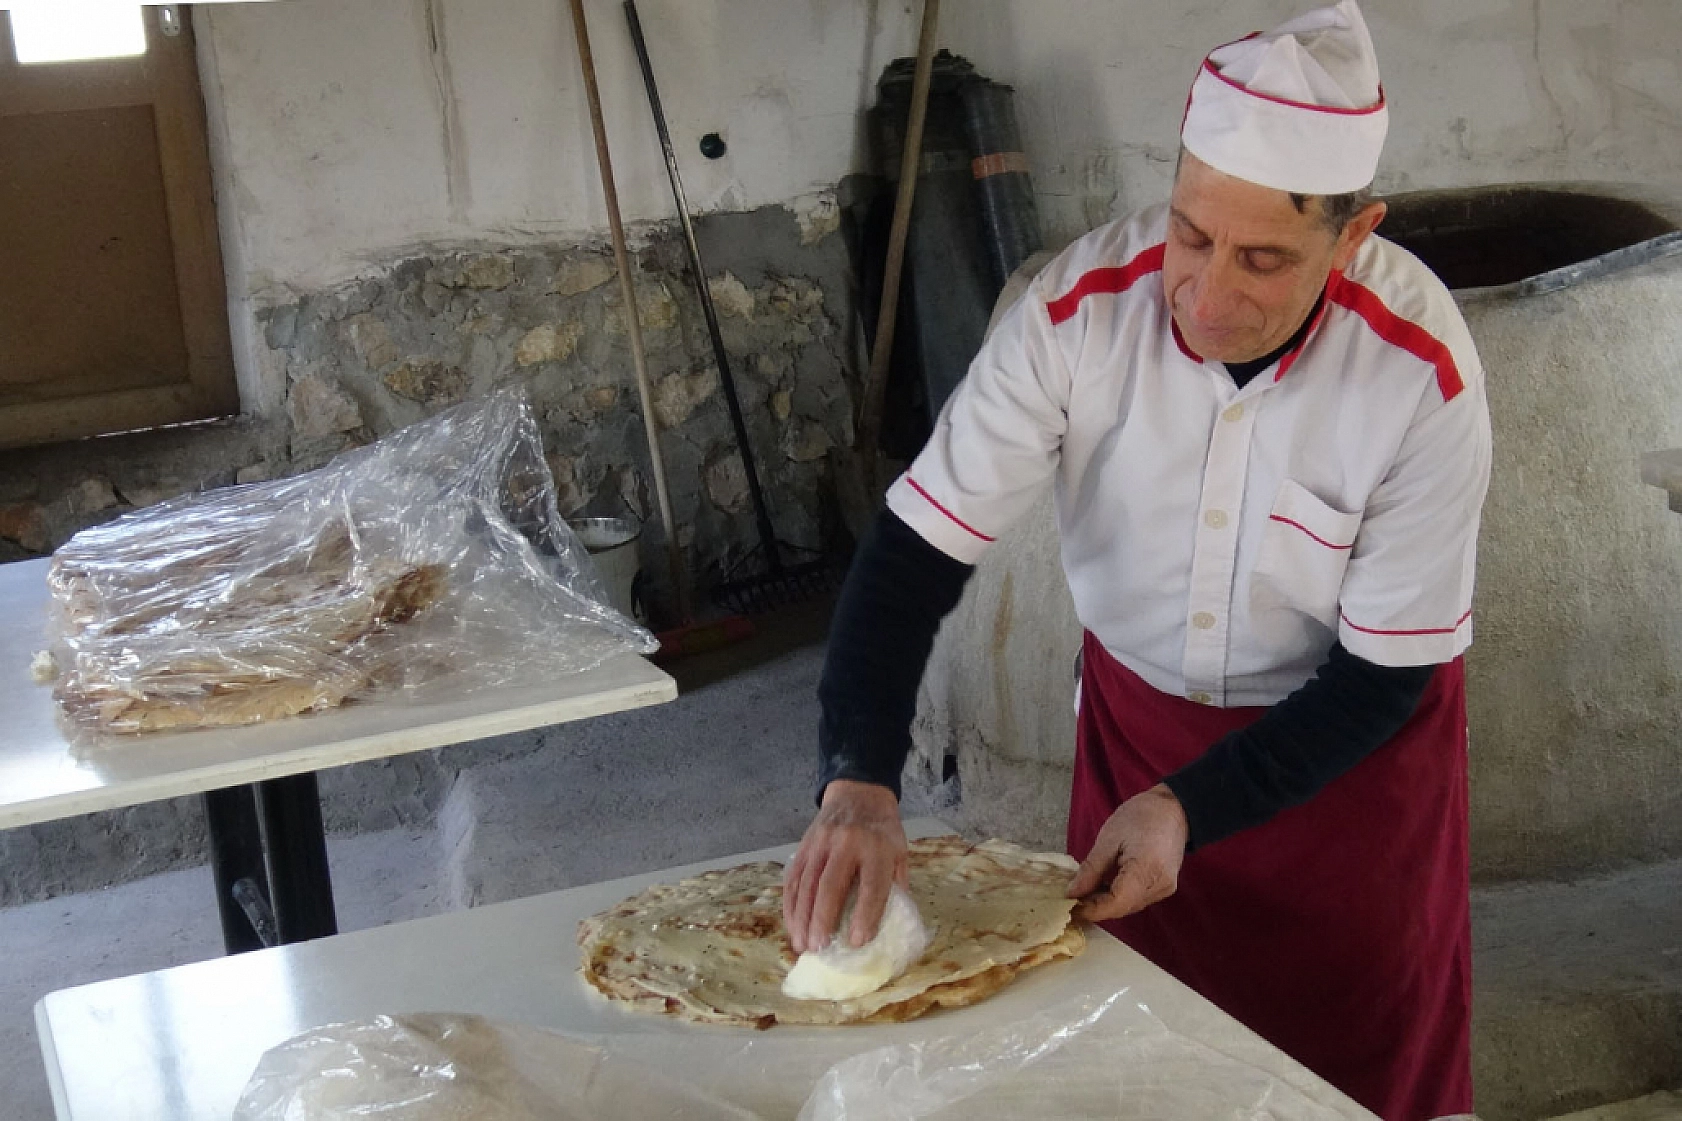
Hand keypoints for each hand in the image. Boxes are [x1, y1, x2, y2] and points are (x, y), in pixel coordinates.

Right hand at [782, 780, 907, 952]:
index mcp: (877, 847)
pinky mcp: (804, 845)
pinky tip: (793, 925)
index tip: (858, 942)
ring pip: (806, 884)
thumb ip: (895, 885)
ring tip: (802, 945)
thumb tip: (887, 926)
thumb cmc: (882, 830)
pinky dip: (791, 905)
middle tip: (818, 948)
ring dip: (802, 917)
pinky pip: (793, 878)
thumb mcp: (899, 852)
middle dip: (822, 920)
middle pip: (831, 885)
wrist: (859, 793)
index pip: (872, 885)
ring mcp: (821, 843)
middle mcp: (846, 843)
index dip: (866, 915)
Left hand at [1066, 784, 1188, 922]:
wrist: (1174, 809)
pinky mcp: (1165, 887)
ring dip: (1107, 902)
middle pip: (1122, 908)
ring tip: (1086, 889)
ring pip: (1129, 906)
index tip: (1071, 906)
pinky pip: (1138, 899)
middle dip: (1096, 906)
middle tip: (1073, 897)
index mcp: (1146, 871)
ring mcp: (1165, 889)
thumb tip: (1073, 893)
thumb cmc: (1141, 816)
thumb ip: (1091, 869)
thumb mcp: (1109, 838)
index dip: (1092, 909)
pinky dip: (1120, 896)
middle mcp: (1159, 886)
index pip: (1116, 904)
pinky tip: (1105, 885)